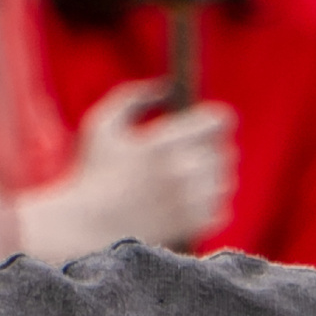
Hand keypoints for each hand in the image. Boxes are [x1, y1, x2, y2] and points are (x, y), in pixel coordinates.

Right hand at [20, 80, 235, 261]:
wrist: (89, 229)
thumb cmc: (93, 173)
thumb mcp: (103, 123)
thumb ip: (135, 96)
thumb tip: (169, 86)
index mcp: (164, 144)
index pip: (219, 122)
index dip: (215, 120)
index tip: (205, 124)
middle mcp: (183, 173)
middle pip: (226, 151)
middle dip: (211, 149)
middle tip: (192, 153)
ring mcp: (191, 203)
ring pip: (226, 181)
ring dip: (212, 177)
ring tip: (189, 177)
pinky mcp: (194, 228)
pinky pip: (223, 209)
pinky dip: (210, 204)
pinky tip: (189, 201)